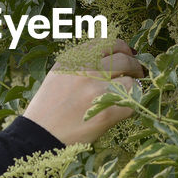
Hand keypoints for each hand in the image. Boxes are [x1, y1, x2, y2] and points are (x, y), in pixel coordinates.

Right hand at [22, 39, 145, 144]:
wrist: (39, 135)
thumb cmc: (49, 107)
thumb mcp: (59, 74)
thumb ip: (81, 62)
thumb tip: (112, 54)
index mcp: (73, 60)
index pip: (108, 43)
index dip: (122, 48)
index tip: (128, 54)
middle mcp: (85, 71)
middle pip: (123, 59)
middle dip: (134, 65)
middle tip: (138, 72)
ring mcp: (96, 90)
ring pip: (131, 79)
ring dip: (135, 85)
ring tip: (132, 90)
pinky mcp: (105, 111)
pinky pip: (132, 101)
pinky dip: (132, 104)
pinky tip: (125, 107)